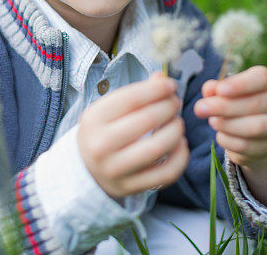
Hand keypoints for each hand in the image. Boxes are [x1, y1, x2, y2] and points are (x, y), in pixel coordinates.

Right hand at [77, 71, 189, 198]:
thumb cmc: (103, 132)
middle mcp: (101, 145)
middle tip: (175, 103)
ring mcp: (116, 169)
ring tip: (177, 123)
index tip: (170, 85)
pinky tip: (179, 144)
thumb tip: (163, 79)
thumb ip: (136, 93)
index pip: (132, 98)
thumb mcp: (109, 109)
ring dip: (176, 129)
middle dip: (169, 107)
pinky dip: (181, 156)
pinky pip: (167, 172)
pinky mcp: (131, 187)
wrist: (85, 169)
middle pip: (147, 120)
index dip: (157, 89)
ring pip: (159, 147)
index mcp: (94, 119)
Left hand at [193, 66, 266, 170]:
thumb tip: (209, 89)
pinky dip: (229, 140)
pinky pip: (247, 146)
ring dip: (227, 124)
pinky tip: (220, 135)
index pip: (261, 78)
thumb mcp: (226, 92)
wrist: (253, 134)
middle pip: (255, 104)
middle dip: (224, 106)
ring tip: (212, 121)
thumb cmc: (237, 104)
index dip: (240, 84)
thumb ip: (216, 88)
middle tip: (200, 108)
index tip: (220, 90)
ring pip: (255, 127)